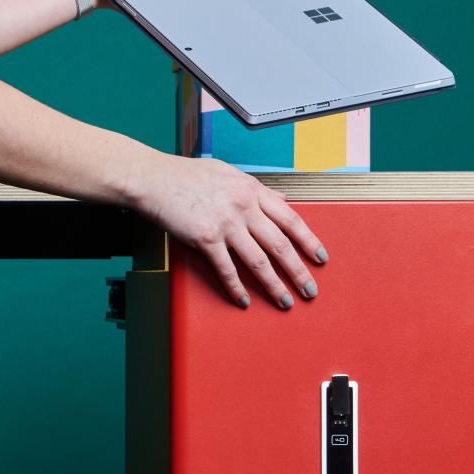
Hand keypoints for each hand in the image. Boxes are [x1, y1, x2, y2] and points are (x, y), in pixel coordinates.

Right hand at [129, 152, 327, 308]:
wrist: (154, 178)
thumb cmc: (186, 175)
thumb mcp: (229, 173)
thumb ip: (258, 188)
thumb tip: (282, 198)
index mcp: (252, 190)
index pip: (291, 219)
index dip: (309, 241)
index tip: (320, 258)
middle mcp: (244, 208)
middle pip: (280, 245)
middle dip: (298, 271)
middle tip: (309, 290)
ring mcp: (225, 224)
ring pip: (258, 261)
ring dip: (274, 285)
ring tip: (285, 301)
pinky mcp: (205, 238)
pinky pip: (226, 269)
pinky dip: (236, 287)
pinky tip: (244, 300)